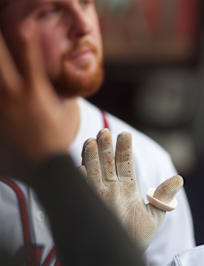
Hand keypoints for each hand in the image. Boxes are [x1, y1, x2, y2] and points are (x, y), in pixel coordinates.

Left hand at [0, 28, 67, 178]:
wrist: (48, 169)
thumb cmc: (58, 140)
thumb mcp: (64, 111)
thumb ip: (55, 91)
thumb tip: (53, 79)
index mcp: (35, 90)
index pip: (27, 51)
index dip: (25, 33)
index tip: (24, 24)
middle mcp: (13, 94)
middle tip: (0, 36)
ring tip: (4, 80)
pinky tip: (3, 99)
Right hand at [81, 129, 183, 248]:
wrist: (123, 258)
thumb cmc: (137, 237)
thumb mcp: (155, 216)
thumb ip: (163, 196)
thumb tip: (179, 178)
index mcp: (127, 188)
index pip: (124, 164)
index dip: (123, 149)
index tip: (124, 135)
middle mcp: (110, 189)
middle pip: (106, 164)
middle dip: (105, 148)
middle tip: (105, 132)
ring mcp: (98, 197)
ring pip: (92, 172)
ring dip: (90, 157)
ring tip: (91, 141)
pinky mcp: (89, 209)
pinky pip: (83, 191)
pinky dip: (82, 179)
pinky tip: (81, 168)